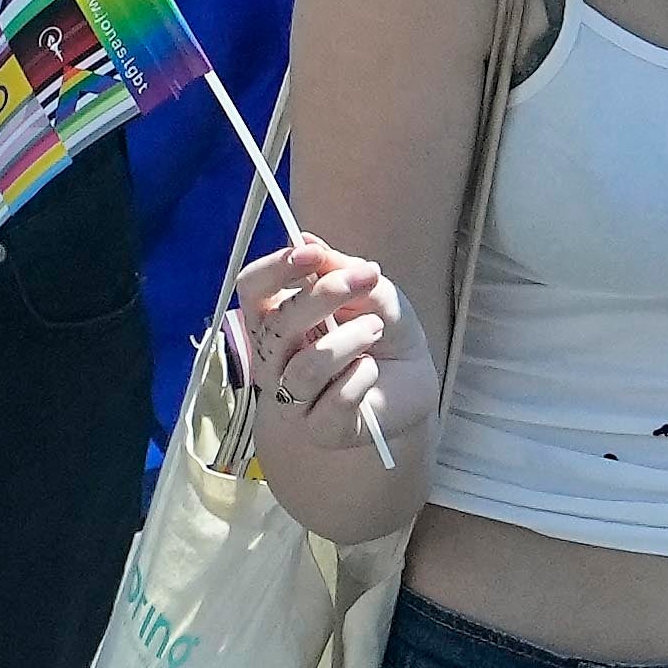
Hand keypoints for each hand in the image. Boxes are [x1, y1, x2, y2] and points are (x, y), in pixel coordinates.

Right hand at [229, 237, 416, 470]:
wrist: (414, 384)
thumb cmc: (383, 332)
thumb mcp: (371, 291)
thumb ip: (340, 268)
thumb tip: (306, 238)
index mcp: (276, 319)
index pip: (252, 289)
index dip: (275, 269)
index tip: (311, 253)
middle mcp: (274, 358)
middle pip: (276, 324)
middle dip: (321, 296)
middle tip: (365, 279)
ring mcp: (293, 397)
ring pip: (305, 367)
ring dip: (347, 341)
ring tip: (376, 329)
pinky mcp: (321, 428)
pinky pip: (333, 402)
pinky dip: (359, 379)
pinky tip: (372, 372)